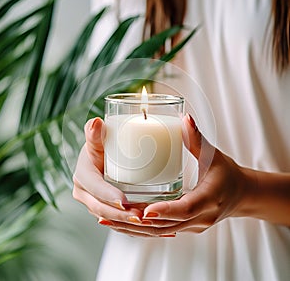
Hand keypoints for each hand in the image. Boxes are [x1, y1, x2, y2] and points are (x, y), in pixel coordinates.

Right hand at [72, 118, 146, 232]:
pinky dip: (127, 223)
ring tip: (146, 222)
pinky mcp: (101, 207)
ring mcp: (92, 201)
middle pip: (102, 209)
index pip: (96, 189)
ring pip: (108, 217)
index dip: (109, 196)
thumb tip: (95, 122)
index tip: (125, 202)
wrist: (99, 155)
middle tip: (141, 217)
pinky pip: (113, 219)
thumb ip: (94, 133)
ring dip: (125, 223)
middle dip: (121, 215)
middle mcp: (83, 192)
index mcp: (83, 176)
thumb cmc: (100, 145)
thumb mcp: (97, 140)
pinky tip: (144, 225)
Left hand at [73, 115, 252, 236]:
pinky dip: (142, 228)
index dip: (165, 210)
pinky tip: (122, 223)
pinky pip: (162, 231)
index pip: (187, 208)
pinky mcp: (187, 227)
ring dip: (135, 228)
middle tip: (113, 212)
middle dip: (140, 221)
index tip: (144, 210)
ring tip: (108, 219)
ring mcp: (195, 225)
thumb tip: (184, 117)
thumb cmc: (226, 172)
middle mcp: (203, 217)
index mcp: (211, 197)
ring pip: (162, 232)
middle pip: (168, 224)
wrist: (241, 194)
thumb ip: (196, 138)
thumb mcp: (213, 155)